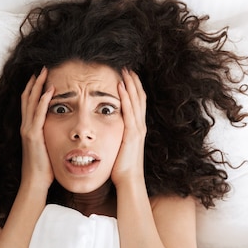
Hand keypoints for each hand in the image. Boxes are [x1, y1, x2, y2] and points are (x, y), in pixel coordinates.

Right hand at [20, 67, 54, 191]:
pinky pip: (38, 114)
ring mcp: (27, 130)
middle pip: (27, 98)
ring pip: (30, 102)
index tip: (41, 77)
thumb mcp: (46, 148)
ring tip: (45, 72)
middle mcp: (25, 127)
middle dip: (35, 82)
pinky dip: (43, 101)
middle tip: (42, 68)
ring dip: (38, 86)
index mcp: (29, 129)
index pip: (29, 104)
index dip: (34, 89)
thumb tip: (60, 132)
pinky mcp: (33, 135)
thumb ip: (50, 138)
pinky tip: (50, 90)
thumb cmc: (43, 169)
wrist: (35, 182)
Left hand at [112, 69, 146, 187]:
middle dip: (133, 81)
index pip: (137, 103)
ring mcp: (137, 128)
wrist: (129, 180)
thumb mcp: (119, 148)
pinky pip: (129, 110)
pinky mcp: (132, 133)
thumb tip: (108, 132)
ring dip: (130, 84)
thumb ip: (117, 137)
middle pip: (139, 97)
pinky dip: (126, 97)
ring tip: (124, 70)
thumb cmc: (122, 168)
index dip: (133, 89)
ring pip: (136, 100)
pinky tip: (120, 86)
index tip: (126, 76)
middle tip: (126, 67)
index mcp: (136, 129)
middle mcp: (139, 126)